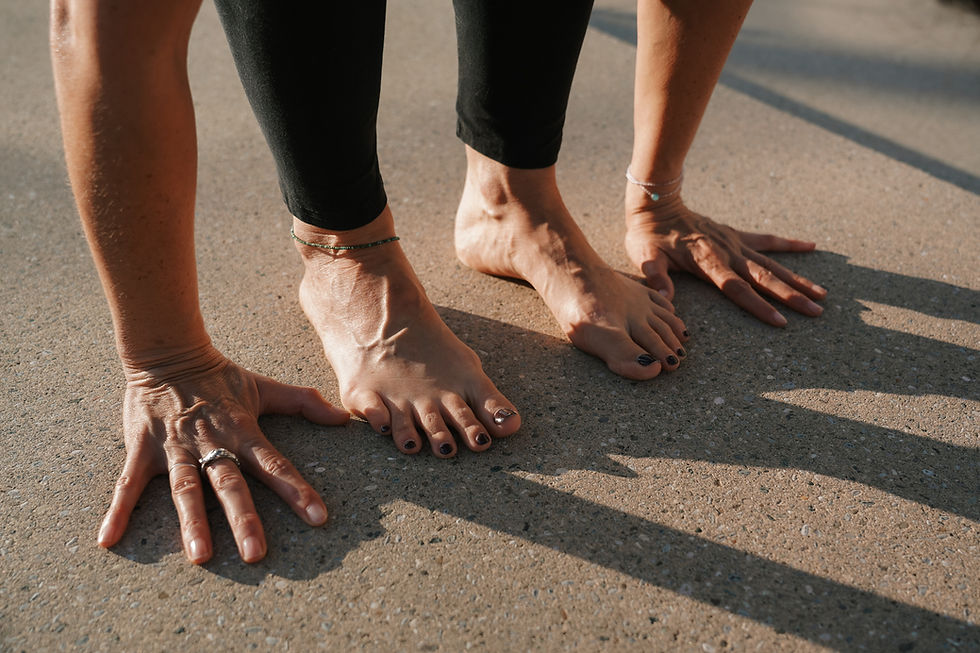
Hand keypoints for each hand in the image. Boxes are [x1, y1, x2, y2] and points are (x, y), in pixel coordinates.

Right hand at [97, 345, 349, 563]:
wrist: (167, 352)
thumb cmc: (219, 376)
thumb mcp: (263, 387)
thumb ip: (303, 403)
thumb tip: (345, 418)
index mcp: (243, 431)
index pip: (276, 464)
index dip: (297, 490)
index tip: (318, 518)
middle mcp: (211, 443)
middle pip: (230, 483)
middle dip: (244, 518)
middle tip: (256, 554)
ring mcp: (175, 448)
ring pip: (186, 488)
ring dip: (192, 522)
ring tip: (201, 557)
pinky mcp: (142, 449)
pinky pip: (127, 483)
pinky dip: (118, 511)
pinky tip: (107, 540)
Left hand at [625, 199, 826, 325]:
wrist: (656, 204)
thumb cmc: (648, 236)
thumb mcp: (644, 258)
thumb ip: (656, 278)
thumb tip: (665, 299)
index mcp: (707, 261)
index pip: (737, 288)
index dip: (759, 305)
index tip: (781, 320)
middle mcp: (727, 252)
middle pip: (763, 278)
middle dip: (791, 296)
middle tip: (816, 311)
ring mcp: (734, 242)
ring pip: (771, 263)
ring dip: (797, 278)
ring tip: (822, 293)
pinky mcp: (735, 235)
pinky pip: (766, 240)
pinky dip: (789, 244)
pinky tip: (812, 246)